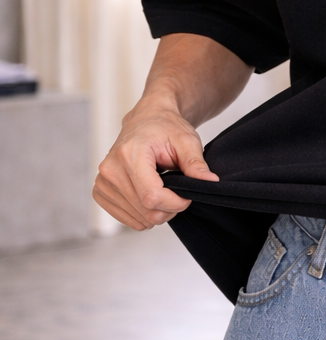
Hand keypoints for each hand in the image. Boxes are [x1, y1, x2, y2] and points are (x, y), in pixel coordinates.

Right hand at [93, 100, 218, 230]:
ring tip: (163, 188)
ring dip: (157, 211)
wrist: (146, 120)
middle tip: (177, 190)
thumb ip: (196, 163)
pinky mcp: (100, 191)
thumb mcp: (187, 140)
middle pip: (146, 211)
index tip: (187, 194)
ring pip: (138, 219)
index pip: (152, 197)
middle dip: (169, 208)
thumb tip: (210, 182)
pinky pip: (128, 219)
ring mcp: (102, 182)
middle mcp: (110, 169)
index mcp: (129, 154)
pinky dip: (144, 214)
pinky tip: (149, 193)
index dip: (176, 203)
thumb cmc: (166, 128)